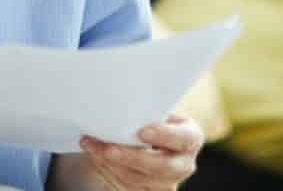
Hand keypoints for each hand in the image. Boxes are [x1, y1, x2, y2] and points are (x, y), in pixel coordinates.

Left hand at [80, 114, 202, 189]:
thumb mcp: (151, 107)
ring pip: (143, 178)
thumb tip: (120, 100)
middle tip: (109, 149)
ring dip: (114, 163)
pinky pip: (130, 184)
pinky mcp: (151, 189)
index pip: (184, 137)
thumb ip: (145, 108)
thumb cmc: (146, 114)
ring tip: (92, 146)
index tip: (142, 132)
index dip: (165, 135)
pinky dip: (109, 167)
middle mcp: (183, 162)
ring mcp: (168, 180)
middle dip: (133, 157)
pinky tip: (95, 153)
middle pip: (163, 166)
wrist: (138, 134)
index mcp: (189, 136)